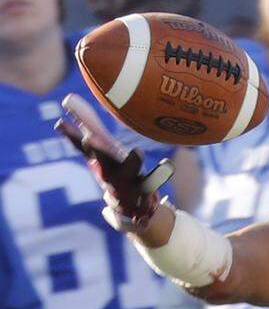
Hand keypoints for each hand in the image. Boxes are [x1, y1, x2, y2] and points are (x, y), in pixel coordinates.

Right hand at [55, 94, 172, 231]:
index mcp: (100, 163)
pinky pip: (154, 182)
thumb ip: (90, 125)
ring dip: (131, 163)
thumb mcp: (104, 151)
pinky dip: (160, 174)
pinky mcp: (145, 191)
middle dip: (97, 149)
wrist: (135, 212)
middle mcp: (110, 174)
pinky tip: (168, 164)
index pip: (83, 148)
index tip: (60, 124)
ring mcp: (127, 185)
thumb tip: (68, 97)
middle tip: (89, 137)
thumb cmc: (116, 173)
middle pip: (102, 160)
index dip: (71, 137)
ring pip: (128, 174)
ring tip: (137, 151)